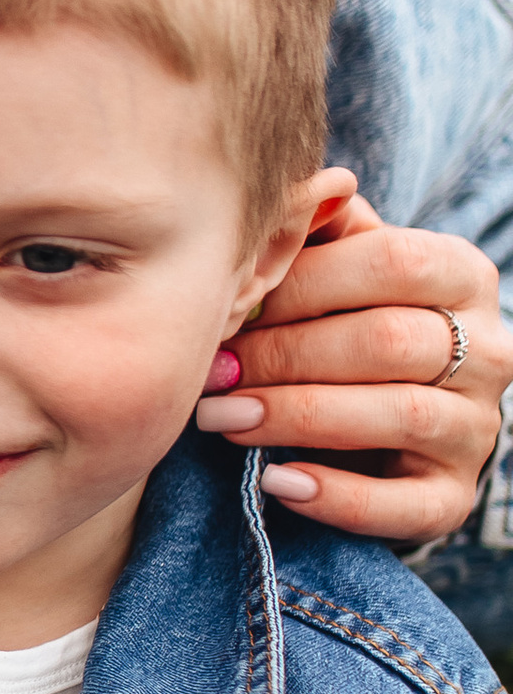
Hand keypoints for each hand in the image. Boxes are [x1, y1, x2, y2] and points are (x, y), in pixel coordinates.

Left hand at [196, 180, 507, 542]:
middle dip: (285, 355)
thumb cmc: (345, 321)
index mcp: (461, 275)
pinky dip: (337, 496)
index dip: (301, 284)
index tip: (225, 305)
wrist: (382, 419)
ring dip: (297, 418)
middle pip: (387, 341)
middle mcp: (489, 350)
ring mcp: (478, 427)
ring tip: (222, 419)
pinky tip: (276, 481)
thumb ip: (321, 229)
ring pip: (398, 416)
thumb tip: (314, 187)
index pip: (390, 263)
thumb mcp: (340, 267)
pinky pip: (405, 505)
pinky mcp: (452, 495)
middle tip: (210, 370)